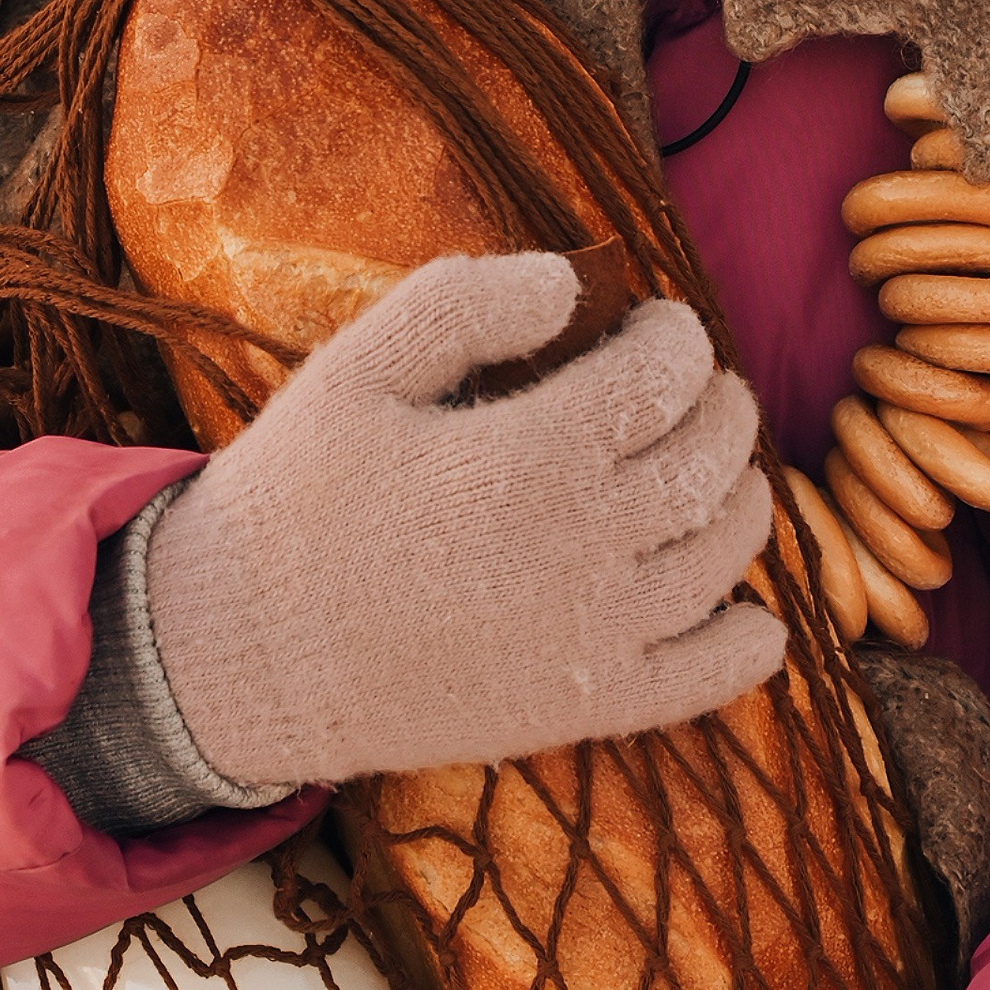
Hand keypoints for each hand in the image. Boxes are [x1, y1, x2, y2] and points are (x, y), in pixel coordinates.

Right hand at [144, 250, 784, 792]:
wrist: (240, 656)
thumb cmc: (294, 501)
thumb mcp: (353, 369)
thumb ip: (463, 303)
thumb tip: (569, 281)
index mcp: (533, 453)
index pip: (669, 374)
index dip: (677, 335)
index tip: (653, 325)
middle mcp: (586, 544)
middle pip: (716, 456)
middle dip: (719, 403)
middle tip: (687, 389)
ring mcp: (596, 634)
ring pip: (728, 551)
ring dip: (739, 496)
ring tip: (701, 471)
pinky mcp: (587, 707)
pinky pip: (712, 676)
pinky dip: (749, 639)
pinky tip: (742, 610)